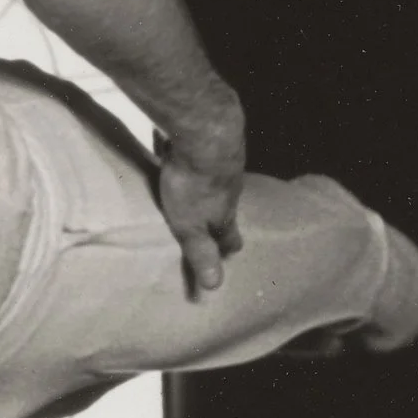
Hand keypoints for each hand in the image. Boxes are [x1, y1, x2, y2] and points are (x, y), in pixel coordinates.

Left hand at [155, 124, 246, 297]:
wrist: (206, 130)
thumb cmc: (194, 184)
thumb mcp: (190, 225)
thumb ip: (200, 252)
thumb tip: (214, 287)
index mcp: (225, 212)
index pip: (231, 236)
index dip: (228, 247)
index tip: (227, 254)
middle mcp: (231, 188)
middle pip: (228, 207)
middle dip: (221, 218)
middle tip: (214, 225)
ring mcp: (225, 161)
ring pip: (221, 181)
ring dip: (211, 189)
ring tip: (199, 194)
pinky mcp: (213, 139)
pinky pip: (208, 155)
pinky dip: (200, 162)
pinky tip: (187, 158)